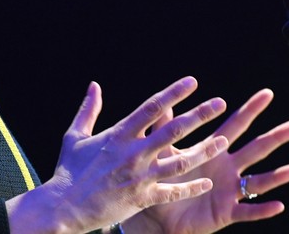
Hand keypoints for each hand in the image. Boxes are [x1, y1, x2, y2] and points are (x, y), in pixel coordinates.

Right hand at [6, 76, 230, 233]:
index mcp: (119, 134)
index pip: (152, 107)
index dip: (174, 93)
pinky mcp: (142, 198)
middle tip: (220, 103)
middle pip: (174, 130)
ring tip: (224, 141)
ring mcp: (140, 176)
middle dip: (199, 115)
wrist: (64, 206)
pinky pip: (172, 192)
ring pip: (181, 162)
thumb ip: (89, 110)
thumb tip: (94, 85)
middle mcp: (133, 153)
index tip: (193, 82)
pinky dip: (191, 188)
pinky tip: (208, 182)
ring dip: (205, 151)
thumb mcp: (74, 135)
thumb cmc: (68, 170)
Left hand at [122, 88, 288, 233]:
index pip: (236, 125)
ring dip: (277, 176)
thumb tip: (163, 100)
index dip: (251, 109)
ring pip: (258, 181)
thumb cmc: (163, 181)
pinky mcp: (226, 212)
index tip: (267, 94)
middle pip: (256, 149)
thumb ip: (166, 128)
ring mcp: (229, 190)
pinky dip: (263, 209)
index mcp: (213, 150)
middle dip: (276, 136)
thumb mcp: (164, 152)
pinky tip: (278, 205)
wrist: (158, 216)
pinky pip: (248, 211)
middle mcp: (227, 168)